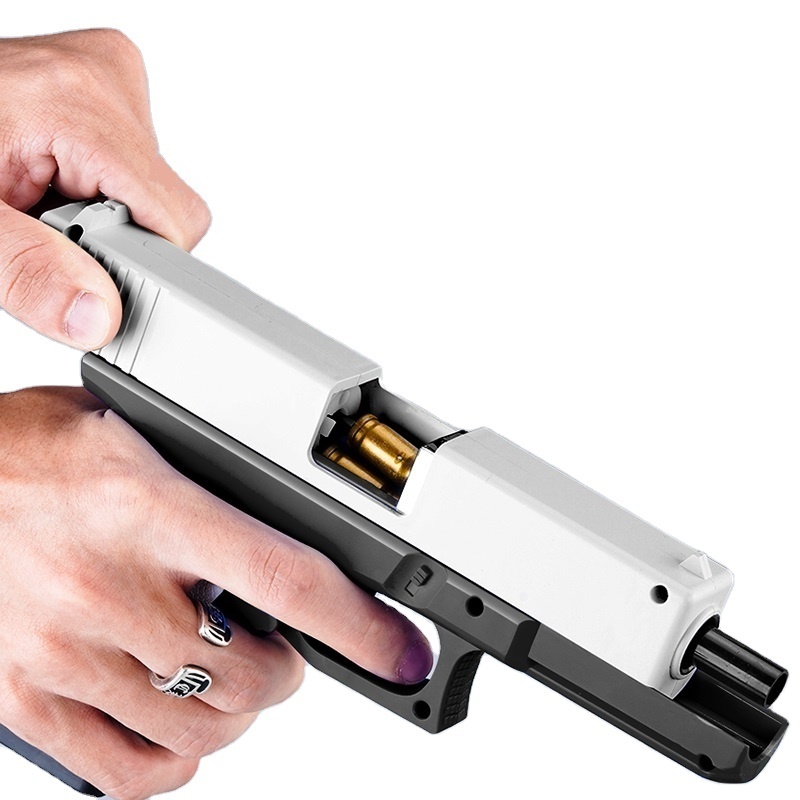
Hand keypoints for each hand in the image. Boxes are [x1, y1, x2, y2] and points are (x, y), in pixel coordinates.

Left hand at [0, 29, 209, 348]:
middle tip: (40, 224)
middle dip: (112, 239)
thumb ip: (28, 268)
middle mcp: (105, 83)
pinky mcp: (108, 88)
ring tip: (35, 198)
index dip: (131, 263)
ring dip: (100, 215)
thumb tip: (97, 316)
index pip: (171, 221)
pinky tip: (50, 180)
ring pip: (155, 192)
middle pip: (168, 208)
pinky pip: (138, 166)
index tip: (77, 268)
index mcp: (76, 105)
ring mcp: (109, 80)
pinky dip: (96, 189)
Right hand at [0, 387, 432, 798]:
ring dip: (240, 711)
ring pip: (203, 728)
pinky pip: (127, 772)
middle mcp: (109, 585)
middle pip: (255, 674)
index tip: (398, 649)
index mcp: (147, 507)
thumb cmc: (29, 449)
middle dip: (291, 669)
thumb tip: (281, 519)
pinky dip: (176, 760)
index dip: (359, 625)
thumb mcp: (131, 431)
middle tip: (283, 643)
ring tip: (232, 674)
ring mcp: (65, 651)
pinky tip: (179, 722)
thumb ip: (208, 480)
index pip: (286, 578)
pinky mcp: (24, 697)